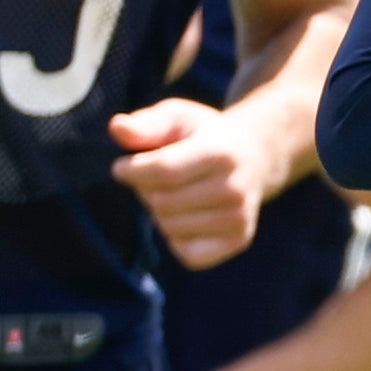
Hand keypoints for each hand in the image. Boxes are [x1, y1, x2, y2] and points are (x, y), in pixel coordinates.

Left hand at [108, 97, 266, 268]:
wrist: (253, 157)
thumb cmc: (203, 135)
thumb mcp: (177, 118)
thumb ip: (146, 124)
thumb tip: (117, 128)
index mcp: (220, 153)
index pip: (163, 171)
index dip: (132, 171)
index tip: (120, 167)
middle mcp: (235, 189)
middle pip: (163, 202)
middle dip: (145, 190)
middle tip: (154, 178)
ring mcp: (240, 218)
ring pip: (170, 228)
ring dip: (159, 213)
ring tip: (174, 193)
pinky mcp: (239, 240)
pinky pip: (187, 252)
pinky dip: (176, 237)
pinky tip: (186, 215)